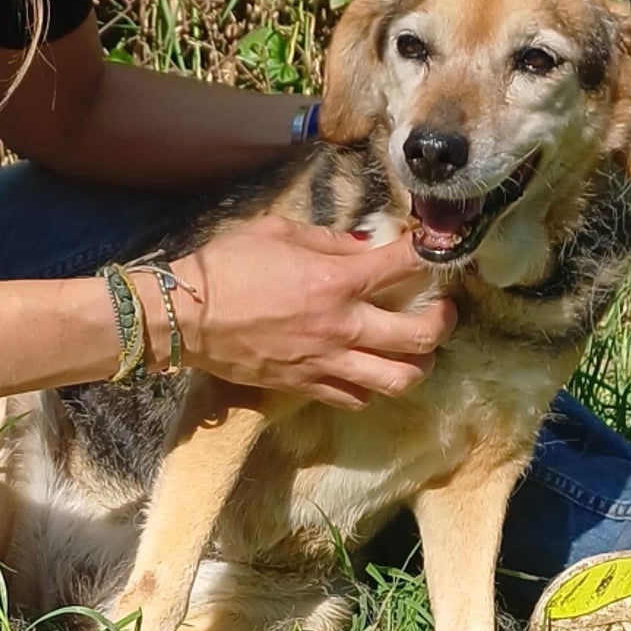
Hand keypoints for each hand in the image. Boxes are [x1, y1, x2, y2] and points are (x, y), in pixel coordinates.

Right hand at [167, 215, 456, 408]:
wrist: (186, 317)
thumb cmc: (228, 266)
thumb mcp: (280, 232)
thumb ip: (331, 240)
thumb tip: (366, 247)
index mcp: (337, 281)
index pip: (405, 266)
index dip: (431, 254)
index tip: (436, 249)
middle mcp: (343, 327)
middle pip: (422, 337)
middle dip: (443, 321)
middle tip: (441, 310)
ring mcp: (327, 363)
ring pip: (400, 380)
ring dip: (418, 365)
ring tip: (414, 351)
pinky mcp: (307, 386)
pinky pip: (358, 398)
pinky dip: (372, 386)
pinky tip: (368, 369)